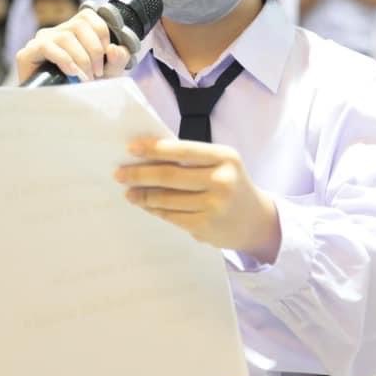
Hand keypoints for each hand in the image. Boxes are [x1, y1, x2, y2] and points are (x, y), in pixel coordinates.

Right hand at [15, 8, 129, 82]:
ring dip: (80, 59)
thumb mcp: (109, 73)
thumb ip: (118, 59)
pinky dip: (63, 59)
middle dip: (93, 50)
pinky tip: (72, 72)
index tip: (107, 56)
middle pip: (79, 25)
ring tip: (85, 77)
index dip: (102, 33)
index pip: (88, 16)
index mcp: (75, 30)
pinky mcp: (27, 53)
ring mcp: (42, 40)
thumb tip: (114, 48)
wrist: (59, 108)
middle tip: (97, 73)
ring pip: (65, 37)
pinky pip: (46, 47)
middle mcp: (58, 31)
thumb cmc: (84, 87)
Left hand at [116, 138, 280, 263]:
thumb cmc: (230, 183)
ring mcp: (214, 206)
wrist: (256, 220)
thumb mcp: (220, 163)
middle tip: (119, 174)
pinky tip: (146, 205)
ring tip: (129, 191)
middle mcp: (221, 181)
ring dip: (143, 195)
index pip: (182, 150)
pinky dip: (155, 209)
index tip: (130, 148)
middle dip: (140, 175)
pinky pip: (171, 216)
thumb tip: (147, 156)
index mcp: (224, 157)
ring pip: (167, 199)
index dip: (154, 149)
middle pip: (170, 176)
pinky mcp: (206, 226)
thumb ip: (191, 158)